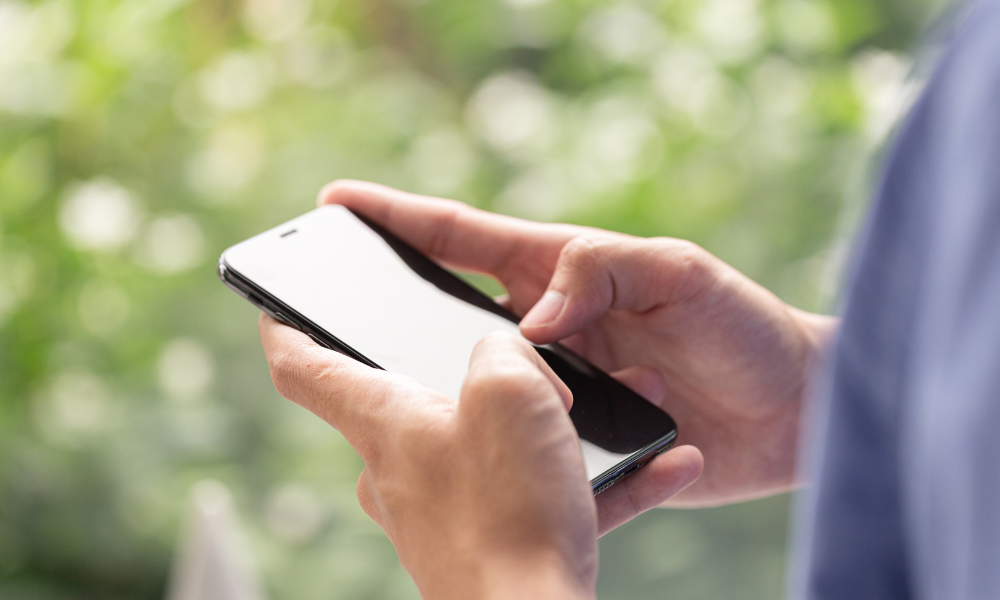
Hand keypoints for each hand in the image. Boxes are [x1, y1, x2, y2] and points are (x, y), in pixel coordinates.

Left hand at [259, 320, 699, 598]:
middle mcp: (403, 470)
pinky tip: (659, 468)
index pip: (305, 366)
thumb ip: (504, 351)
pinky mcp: (489, 546)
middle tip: (520, 358)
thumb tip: (507, 357)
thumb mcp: (512, 390)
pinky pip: (539, 495)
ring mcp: (445, 513)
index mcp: (387, 422)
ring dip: (552, 427)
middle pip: (411, 404)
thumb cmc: (508, 508)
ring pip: (496, 447)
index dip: (284, 327)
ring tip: (615, 407)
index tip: (272, 306)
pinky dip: (589, 480)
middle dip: (465, 373)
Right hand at [318, 180, 836, 509]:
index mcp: (562, 278)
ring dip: (446, 398)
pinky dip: (516, 462)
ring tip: (406, 411)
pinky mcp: (578, 448)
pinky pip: (530, 454)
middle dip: (389, 309)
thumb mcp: (681, 275)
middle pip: (448, 314)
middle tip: (331, 311)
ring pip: (478, 392)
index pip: (464, 239)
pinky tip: (506, 477)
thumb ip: (605, 271)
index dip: (399, 217)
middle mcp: (548, 333)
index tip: (338, 202)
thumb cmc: (746, 329)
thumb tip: (530, 320)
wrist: (798, 414)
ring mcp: (557, 390)